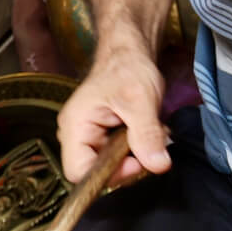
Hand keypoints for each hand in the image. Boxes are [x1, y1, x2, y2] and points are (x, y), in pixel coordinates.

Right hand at [56, 47, 170, 185]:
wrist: (130, 55)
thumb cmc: (127, 69)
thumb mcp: (141, 100)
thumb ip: (147, 134)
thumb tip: (157, 164)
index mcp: (75, 127)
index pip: (78, 172)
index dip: (109, 175)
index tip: (137, 163)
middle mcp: (76, 135)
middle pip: (96, 173)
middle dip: (128, 165)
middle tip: (150, 147)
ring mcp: (90, 137)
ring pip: (112, 166)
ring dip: (137, 156)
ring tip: (150, 134)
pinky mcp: (104, 138)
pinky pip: (120, 157)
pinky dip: (138, 149)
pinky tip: (148, 133)